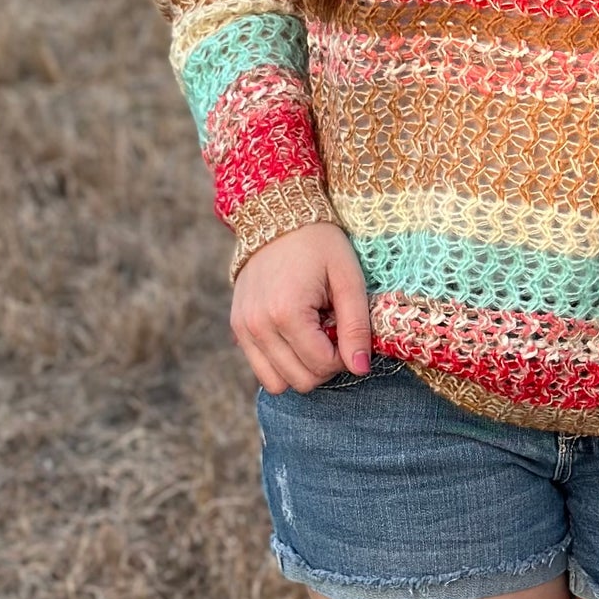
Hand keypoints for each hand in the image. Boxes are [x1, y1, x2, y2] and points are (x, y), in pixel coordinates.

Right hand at [230, 223, 374, 393]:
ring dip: (302, 367)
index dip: (345, 356)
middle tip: (333, 331)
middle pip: (301, 380)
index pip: (322, 365)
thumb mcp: (347, 277)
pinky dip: (282, 362)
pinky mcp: (237, 327)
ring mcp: (243, 328)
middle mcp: (259, 325)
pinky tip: (295, 334)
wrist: (277, 215)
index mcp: (287, 312)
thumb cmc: (319, 243)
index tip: (348, 330)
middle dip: (324, 364)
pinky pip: (261, 369)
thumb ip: (356, 325)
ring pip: (278, 382)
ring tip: (313, 333)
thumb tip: (360, 369)